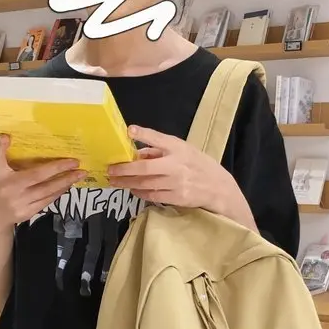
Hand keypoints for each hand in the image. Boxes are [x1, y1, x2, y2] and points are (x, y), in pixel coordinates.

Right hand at [0, 135, 86, 232]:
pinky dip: (58, 192)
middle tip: (75, 162)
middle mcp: (10, 188)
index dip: (1, 148)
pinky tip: (68, 185)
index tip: (7, 136)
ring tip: (78, 174)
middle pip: (37, 176)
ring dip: (64, 181)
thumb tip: (3, 135)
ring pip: (46, 190)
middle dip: (58, 168)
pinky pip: (47, 200)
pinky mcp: (28, 212)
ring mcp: (20, 202)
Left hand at [107, 126, 257, 230]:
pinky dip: (139, 192)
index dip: (144, 134)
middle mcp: (176, 165)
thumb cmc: (197, 165)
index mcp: (178, 148)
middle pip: (145, 168)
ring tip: (115, 181)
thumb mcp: (183, 150)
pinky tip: (132, 189)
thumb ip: (160, 150)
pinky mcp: (176, 197)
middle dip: (124, 170)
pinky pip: (152, 195)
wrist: (217, 187)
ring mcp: (176, 183)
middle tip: (110, 170)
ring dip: (127, 183)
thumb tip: (138, 153)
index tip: (129, 131)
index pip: (159, 139)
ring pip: (145, 184)